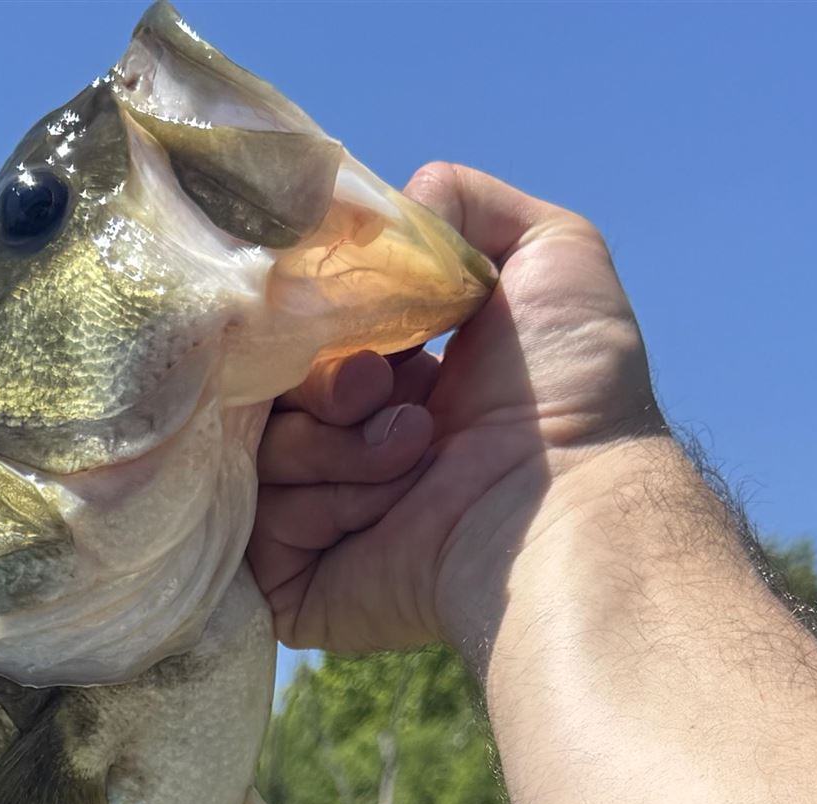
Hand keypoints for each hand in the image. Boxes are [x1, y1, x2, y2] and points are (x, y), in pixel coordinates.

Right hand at [248, 165, 665, 659]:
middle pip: (265, 392)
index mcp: (392, 384)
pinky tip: (379, 510)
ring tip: (413, 451)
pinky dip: (307, 507)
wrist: (563, 502)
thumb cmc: (568, 388)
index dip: (316, 317)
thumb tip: (382, 203)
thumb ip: (464, 204)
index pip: (299, 336)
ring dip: (328, 443)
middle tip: (382, 383)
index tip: (364, 318)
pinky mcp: (292, 587)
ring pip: (253, 456)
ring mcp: (317, 523)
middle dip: (323, 378)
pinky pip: (248, 528)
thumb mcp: (548, 251)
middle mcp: (349, 453)